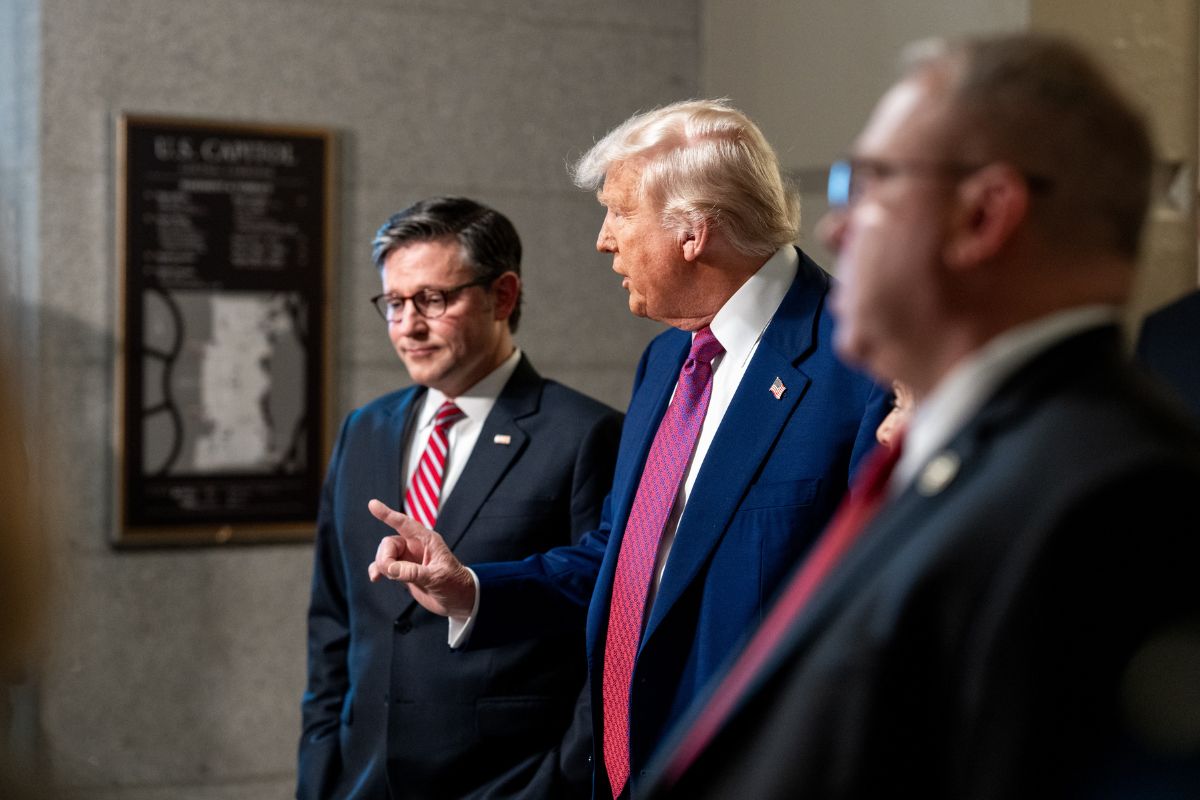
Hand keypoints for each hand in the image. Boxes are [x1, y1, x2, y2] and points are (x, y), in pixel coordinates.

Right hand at [366, 499, 476, 618]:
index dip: (388, 514)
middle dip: (385, 557)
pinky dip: (378, 571)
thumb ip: (413, 572)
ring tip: (388, 577)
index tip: (372, 504)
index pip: (404, 523)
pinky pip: (385, 567)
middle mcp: (415, 547)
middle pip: (389, 543)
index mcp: (427, 541)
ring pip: (385, 555)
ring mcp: (408, 560)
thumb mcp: (436, 577)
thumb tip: (390, 569)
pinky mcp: (404, 572)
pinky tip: (375, 578)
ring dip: (381, 565)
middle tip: (391, 572)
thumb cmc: (455, 583)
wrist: (459, 600)